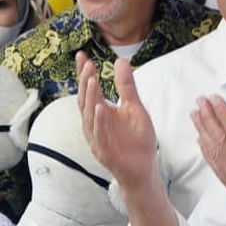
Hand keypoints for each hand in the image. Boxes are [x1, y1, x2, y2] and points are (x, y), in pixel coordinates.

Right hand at [76, 53, 157, 184]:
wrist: (143, 170)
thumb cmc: (136, 141)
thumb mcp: (135, 108)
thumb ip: (126, 86)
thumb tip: (120, 61)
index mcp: (99, 113)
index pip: (89, 90)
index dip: (84, 73)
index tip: (82, 55)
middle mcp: (94, 125)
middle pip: (85, 100)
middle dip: (85, 82)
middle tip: (88, 65)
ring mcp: (97, 139)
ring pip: (90, 117)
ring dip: (90, 98)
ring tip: (92, 80)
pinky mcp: (105, 152)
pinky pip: (100, 135)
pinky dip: (100, 122)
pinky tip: (100, 108)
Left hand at [191, 100, 225, 225]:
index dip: (223, 114)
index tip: (214, 100)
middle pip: (220, 142)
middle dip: (208, 120)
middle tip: (200, 103)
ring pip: (215, 157)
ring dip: (204, 134)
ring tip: (196, 118)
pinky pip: (218, 171)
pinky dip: (208, 154)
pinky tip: (203, 144)